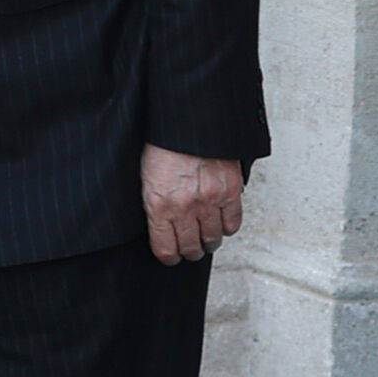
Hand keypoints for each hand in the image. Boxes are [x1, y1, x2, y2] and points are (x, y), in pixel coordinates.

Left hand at [141, 144, 244, 263]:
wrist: (187, 120)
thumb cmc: (162, 143)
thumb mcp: (145, 176)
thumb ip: (153, 203)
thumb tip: (159, 224)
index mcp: (159, 205)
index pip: (165, 249)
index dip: (168, 256)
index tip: (170, 256)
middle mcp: (185, 208)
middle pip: (191, 248)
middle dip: (188, 251)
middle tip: (188, 247)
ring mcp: (210, 201)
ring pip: (213, 240)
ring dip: (208, 241)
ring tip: (204, 237)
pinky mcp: (230, 192)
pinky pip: (232, 224)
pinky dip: (226, 227)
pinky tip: (220, 222)